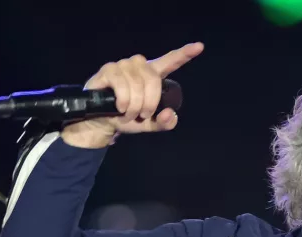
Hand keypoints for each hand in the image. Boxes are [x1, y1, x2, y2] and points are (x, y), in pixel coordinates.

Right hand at [61, 42, 203, 147]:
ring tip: (127, 113)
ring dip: (134, 105)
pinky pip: (122, 84)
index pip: (171, 61)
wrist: (102, 123)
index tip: (199, 47)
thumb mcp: (150, 124)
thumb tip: (169, 114)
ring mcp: (123, 65)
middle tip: (141, 115)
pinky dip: (123, 101)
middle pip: (153, 80)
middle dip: (149, 103)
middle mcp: (139, 65)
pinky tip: (119, 107)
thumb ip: (164, 122)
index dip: (184, 54)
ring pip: (137, 84)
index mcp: (152, 75)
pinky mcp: (108, 69)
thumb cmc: (127, 118)